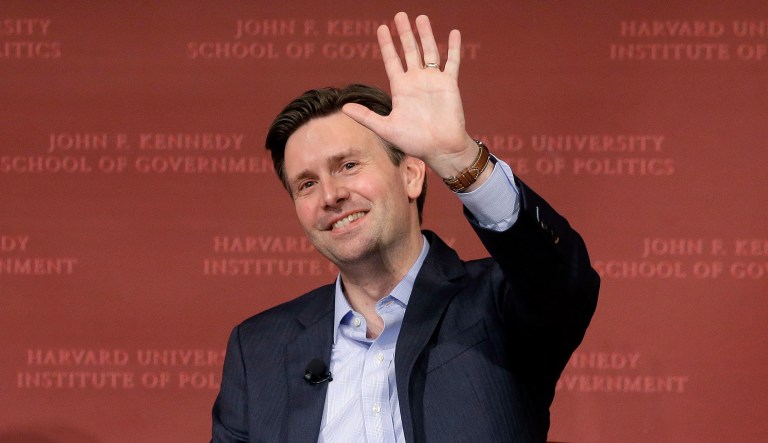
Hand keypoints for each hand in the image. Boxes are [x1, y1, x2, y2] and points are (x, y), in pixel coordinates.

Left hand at [342, 12, 478, 177]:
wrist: (440, 148)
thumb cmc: (414, 141)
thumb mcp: (386, 128)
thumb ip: (366, 116)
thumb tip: (344, 107)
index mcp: (401, 88)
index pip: (392, 60)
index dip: (386, 45)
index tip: (381, 28)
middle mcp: (416, 81)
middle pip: (409, 50)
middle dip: (404, 33)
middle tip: (400, 15)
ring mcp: (433, 80)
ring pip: (429, 51)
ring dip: (425, 34)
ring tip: (421, 18)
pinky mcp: (449, 84)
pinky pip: (452, 62)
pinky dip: (453, 48)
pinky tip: (453, 33)